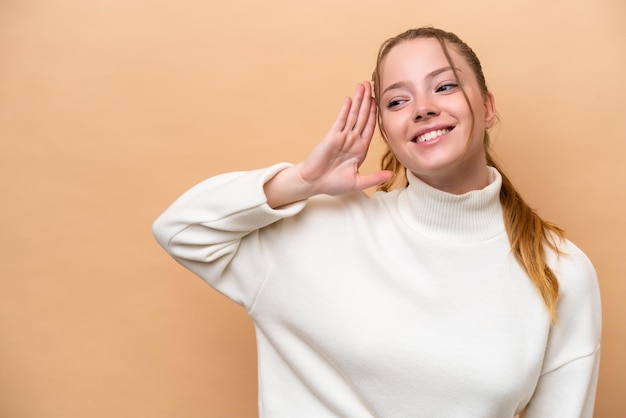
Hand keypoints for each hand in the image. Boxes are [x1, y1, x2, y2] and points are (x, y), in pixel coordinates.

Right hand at [264, 82, 393, 207]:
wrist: (314, 184)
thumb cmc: (333, 184)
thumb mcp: (358, 182)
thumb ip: (374, 178)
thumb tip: (391, 175)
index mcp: (360, 149)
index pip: (370, 127)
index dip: (374, 114)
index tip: (378, 101)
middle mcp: (352, 140)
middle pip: (362, 117)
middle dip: (367, 100)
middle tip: (370, 84)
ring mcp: (342, 137)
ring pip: (353, 116)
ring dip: (358, 100)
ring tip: (362, 86)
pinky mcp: (331, 137)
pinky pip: (340, 121)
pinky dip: (345, 110)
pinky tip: (350, 99)